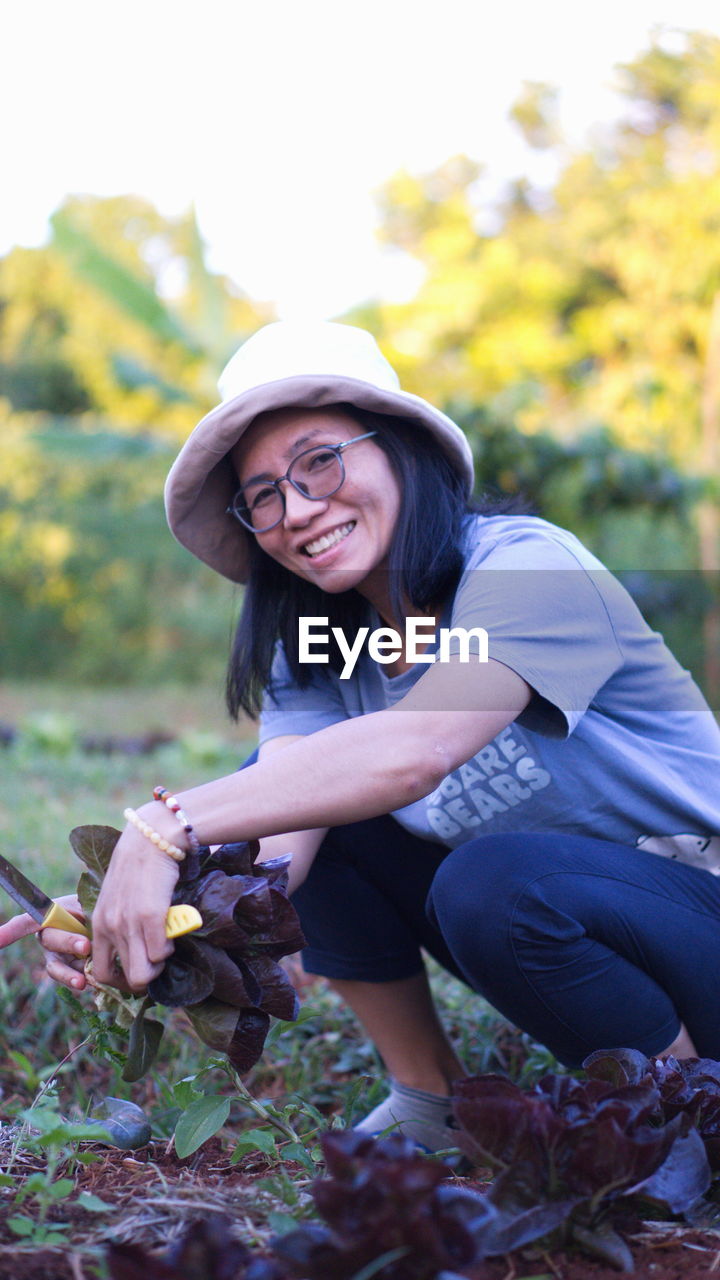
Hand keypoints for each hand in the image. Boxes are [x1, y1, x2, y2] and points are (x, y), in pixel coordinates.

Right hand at [0, 894, 91, 990]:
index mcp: (50, 915)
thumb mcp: (91, 904)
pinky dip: (82, 980)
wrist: (111, 924)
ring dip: (69, 974)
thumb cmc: (96, 909)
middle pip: (50, 939)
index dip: (11, 931)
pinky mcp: (71, 971)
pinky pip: (72, 978)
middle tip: (85, 945)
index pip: (27, 921)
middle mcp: (49, 936)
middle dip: (68, 943)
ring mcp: (58, 956)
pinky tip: (92, 981)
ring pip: (57, 967)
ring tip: (81, 982)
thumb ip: (85, 911)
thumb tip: (88, 924)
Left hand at [91, 816, 179, 991]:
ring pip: (144, 973)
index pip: (101, 974)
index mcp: (99, 925)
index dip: (121, 981)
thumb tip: (132, 949)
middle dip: (147, 976)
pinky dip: (169, 949)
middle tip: (157, 959)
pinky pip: (160, 954)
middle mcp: (111, 928)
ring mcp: (129, 924)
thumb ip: (118, 923)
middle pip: (128, 978)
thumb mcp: (116, 899)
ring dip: (159, 965)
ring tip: (165, 946)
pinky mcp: (151, 917)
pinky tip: (171, 933)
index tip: (137, 972)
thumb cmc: (136, 869)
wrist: (149, 840)